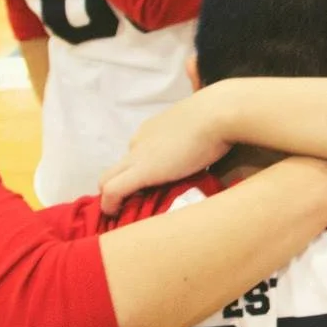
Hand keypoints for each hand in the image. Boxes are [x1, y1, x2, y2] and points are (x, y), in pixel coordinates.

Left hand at [99, 89, 237, 213]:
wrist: (219, 113)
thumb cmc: (219, 118)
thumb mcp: (202, 129)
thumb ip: (196, 141)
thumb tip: (209, 151)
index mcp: (153, 130)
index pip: (137, 154)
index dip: (140, 173)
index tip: (152, 188)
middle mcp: (140, 140)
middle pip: (117, 168)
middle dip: (120, 186)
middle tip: (133, 205)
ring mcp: (138, 155)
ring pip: (107, 179)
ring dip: (112, 198)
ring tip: (124, 213)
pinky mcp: (142, 170)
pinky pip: (112, 190)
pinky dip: (110, 204)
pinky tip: (115, 213)